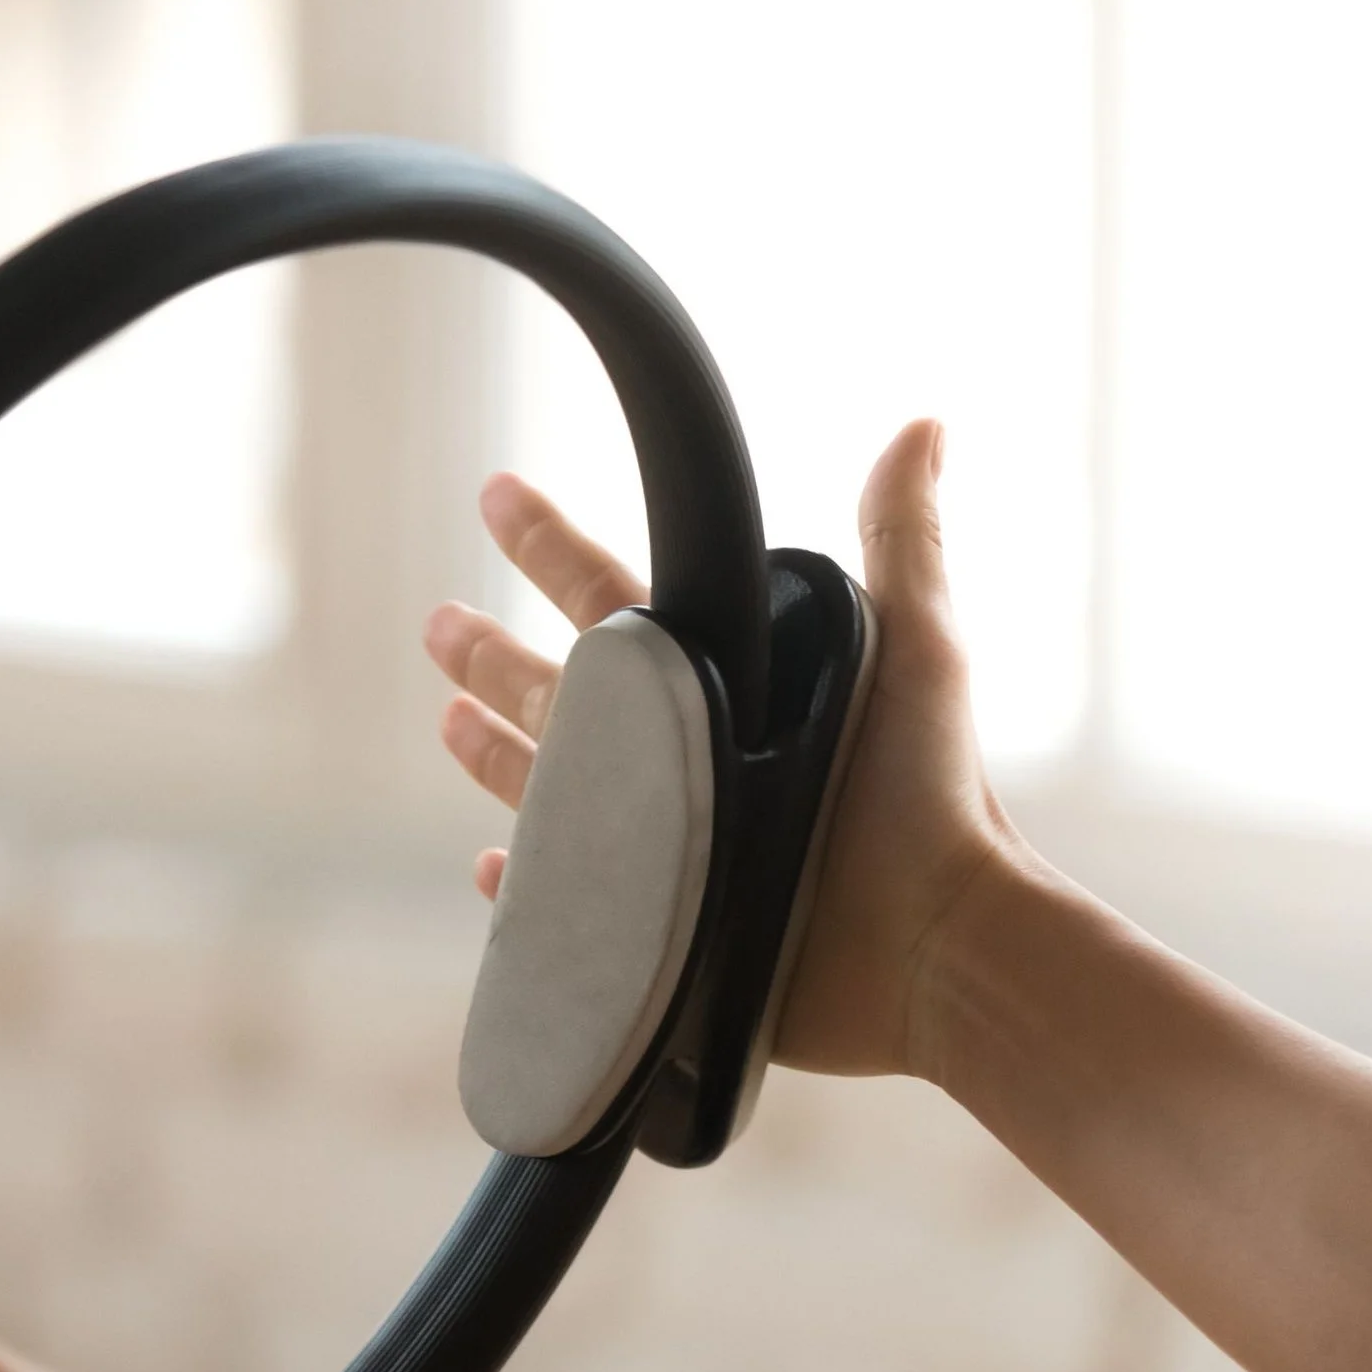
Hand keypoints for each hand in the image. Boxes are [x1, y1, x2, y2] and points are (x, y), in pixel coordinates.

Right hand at [423, 420, 1019, 1079]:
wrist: (936, 947)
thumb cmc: (935, 800)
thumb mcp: (919, 650)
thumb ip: (905, 539)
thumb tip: (923, 425)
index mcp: (734, 691)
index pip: (619, 606)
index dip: (552, 551)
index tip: (498, 496)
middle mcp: (696, 765)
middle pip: (569, 698)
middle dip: (496, 658)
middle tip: (435, 623)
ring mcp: (676, 850)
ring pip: (558, 793)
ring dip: (497, 757)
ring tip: (446, 720)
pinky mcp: (667, 936)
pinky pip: (574, 910)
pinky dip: (530, 891)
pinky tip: (490, 869)